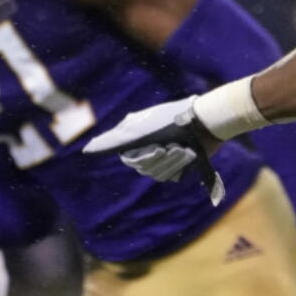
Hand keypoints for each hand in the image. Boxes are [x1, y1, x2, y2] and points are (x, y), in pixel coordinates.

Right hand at [83, 96, 224, 204]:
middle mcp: (146, 147)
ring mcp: (162, 157)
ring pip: (157, 173)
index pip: (129, 157)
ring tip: (184, 148)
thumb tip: (89, 148)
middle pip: (143, 168)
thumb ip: (115, 137)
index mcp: (135, 137)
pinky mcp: (177, 164)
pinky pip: (170, 176)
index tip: (157, 149)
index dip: (142, 157)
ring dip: (172, 162)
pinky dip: (179, 166)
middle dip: (160, 158)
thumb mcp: (140, 126)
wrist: (206, 120)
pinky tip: (189, 154)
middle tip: (173, 147)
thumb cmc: (173, 119)